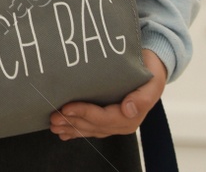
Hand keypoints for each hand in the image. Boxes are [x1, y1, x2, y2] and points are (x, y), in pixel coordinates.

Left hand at [50, 49, 166, 139]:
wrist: (152, 70)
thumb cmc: (149, 73)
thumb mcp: (152, 82)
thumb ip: (143, 97)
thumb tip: (128, 110)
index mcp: (132, 117)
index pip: (103, 118)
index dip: (84, 114)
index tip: (66, 108)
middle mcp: (123, 123)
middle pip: (93, 126)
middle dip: (72, 122)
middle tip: (53, 118)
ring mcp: (115, 124)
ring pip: (89, 129)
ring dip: (71, 128)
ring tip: (54, 126)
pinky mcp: (108, 121)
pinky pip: (91, 129)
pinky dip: (76, 131)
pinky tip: (64, 133)